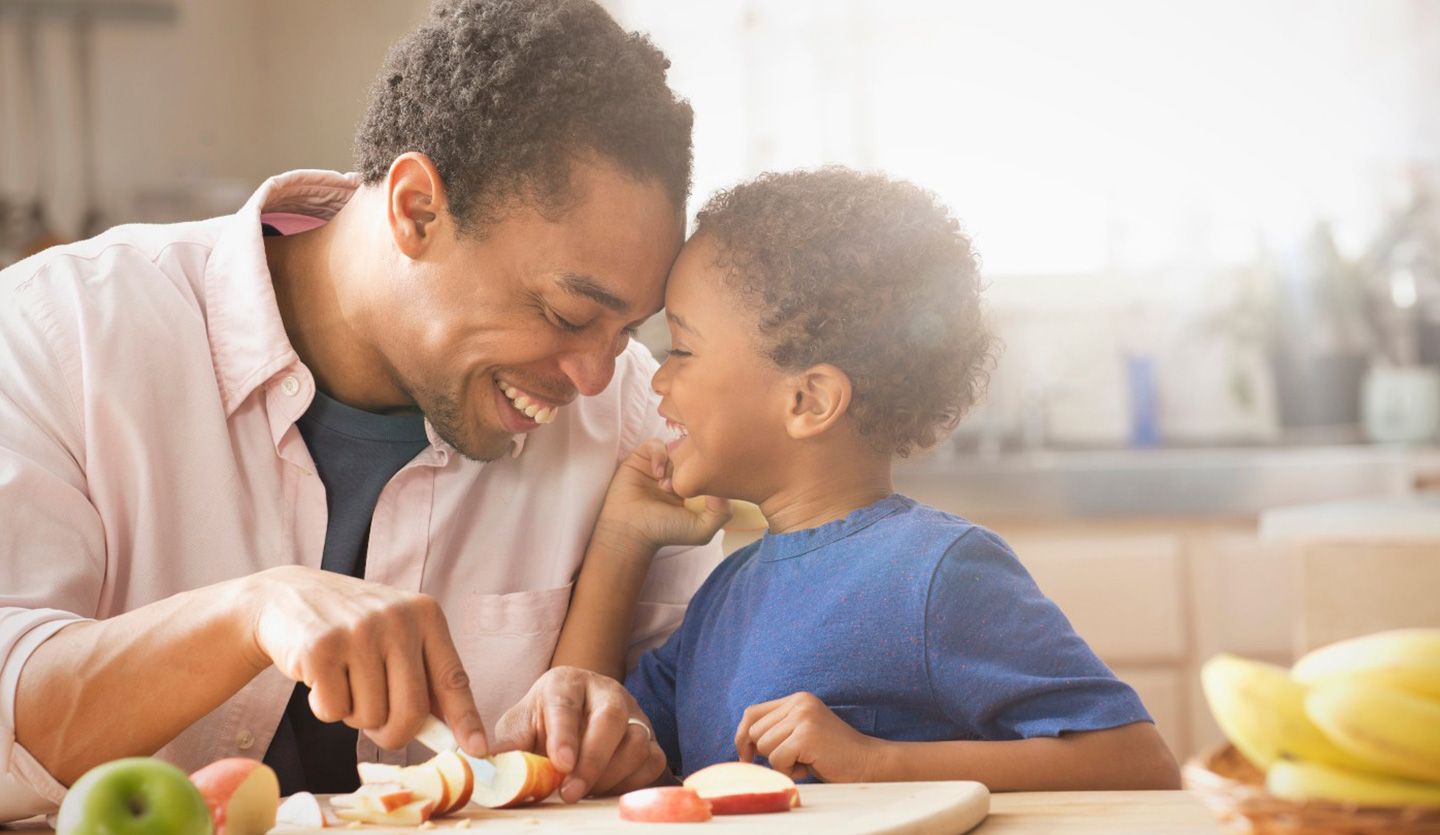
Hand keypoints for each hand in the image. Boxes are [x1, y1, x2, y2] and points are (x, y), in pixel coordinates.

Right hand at [245, 565, 487, 755]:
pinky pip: (333, 711)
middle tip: (375, 721)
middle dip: (392, 733)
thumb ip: (425, 679)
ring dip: (353, 713)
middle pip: (410, 712)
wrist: (288, 597)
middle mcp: (397, 619)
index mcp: (426, 614)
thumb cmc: (354, 629)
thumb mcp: (398, 637)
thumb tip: (457, 737)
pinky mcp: (320, 649)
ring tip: (344, 679)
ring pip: (370, 716)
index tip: (478, 750)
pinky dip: (325, 707)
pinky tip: (320, 676)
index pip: (453, 678)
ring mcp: (358, 631)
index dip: (466, 719)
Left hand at [491, 666, 666, 800]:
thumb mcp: (517, 733)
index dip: (564, 734)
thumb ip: (505, 750)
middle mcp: (604, 690)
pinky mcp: (650, 737)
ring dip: (610, 775)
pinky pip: (653, 760)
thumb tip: (481, 766)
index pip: (566, 703)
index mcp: (565, 683)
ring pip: (637, 741)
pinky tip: (606, 790)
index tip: (559, 764)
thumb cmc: (540, 729)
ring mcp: (633, 712)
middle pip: (611, 717)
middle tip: (571, 793)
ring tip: (584, 792)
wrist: (569, 731)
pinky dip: (631, 781)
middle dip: (592, 760)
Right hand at [595, 440, 730, 551]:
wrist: (631, 530)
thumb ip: (722, 512)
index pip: (709, 465)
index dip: (709, 469)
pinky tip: (657, 474)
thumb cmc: (666, 531)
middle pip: (693, 453)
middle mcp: (678, 472)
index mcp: (694, 485)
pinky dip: (659, 455)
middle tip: (682, 485)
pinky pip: (656, 444)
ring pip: (676, 447)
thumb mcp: (702, 529)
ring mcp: (661, 464)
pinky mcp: (642, 458)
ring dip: (674, 461)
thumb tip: (726, 484)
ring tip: (666, 484)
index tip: (702, 484)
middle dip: (691, 464)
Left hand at [735, 692, 883, 782]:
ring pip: (764, 746)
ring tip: (806, 760)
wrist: (867, 762)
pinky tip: (810, 766)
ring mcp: (803, 716)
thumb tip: (741, 744)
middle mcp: (799, 702)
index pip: (752, 713)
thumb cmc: (832, 754)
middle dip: (767, 753)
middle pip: (755, 731)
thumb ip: (777, 730)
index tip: (746, 756)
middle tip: (796, 758)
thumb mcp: (801, 732)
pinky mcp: (807, 735)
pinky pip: (777, 759)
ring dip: (781, 762)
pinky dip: (790, 770)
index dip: (743, 736)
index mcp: (797, 698)